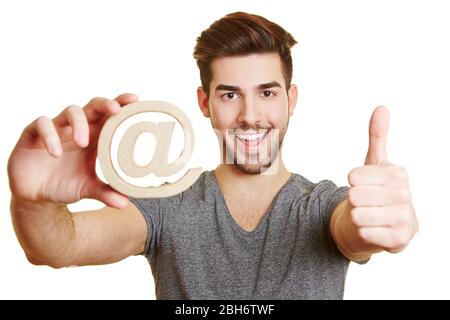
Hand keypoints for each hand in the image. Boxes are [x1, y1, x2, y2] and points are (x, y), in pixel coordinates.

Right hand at [7, 93, 137, 207]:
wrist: (36, 196)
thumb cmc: (65, 184)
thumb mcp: (87, 189)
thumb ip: (105, 193)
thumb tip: (124, 204)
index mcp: (93, 138)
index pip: (108, 116)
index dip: (120, 105)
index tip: (135, 99)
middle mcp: (76, 129)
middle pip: (92, 106)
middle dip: (104, 104)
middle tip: (115, 109)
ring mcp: (56, 129)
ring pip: (69, 111)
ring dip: (78, 124)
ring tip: (83, 143)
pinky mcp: (33, 135)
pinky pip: (41, 124)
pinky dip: (50, 135)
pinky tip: (55, 153)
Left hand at [347, 106, 417, 252]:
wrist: (379, 225)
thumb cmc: (374, 191)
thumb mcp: (374, 163)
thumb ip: (377, 136)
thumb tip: (382, 107)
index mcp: (398, 173)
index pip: (354, 176)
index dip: (352, 183)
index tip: (362, 185)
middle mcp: (405, 194)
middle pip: (355, 196)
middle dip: (353, 201)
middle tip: (365, 203)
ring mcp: (404, 217)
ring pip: (358, 214)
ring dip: (356, 217)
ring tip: (367, 216)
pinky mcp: (400, 239)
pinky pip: (364, 232)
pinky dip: (361, 231)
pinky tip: (372, 229)